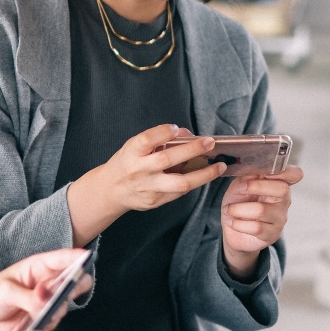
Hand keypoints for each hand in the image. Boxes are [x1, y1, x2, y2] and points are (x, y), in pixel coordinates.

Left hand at [0, 248, 93, 330]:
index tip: (87, 257)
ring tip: (35, 311)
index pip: (62, 258)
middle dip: (75, 285)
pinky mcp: (44, 319)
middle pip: (75, 280)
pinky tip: (29, 322)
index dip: (76, 257)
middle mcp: (47, 283)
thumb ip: (26, 296)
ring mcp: (47, 302)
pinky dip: (46, 322)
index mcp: (38, 267)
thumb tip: (45, 301)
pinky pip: (54, 321)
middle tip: (64, 291)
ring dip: (55, 308)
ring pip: (66, 304)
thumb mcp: (4, 291)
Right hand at [68, 124, 225, 245]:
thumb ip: (159, 139)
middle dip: (192, 150)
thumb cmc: (128, 162)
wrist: (110, 190)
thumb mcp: (136, 146)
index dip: (162, 132)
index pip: (146, 140)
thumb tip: (188, 135)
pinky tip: (204, 175)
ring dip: (203, 174)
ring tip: (219, 166)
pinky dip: (194, 182)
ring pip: (180, 183)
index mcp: (131, 152)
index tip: (175, 128)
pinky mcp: (155, 201)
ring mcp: (148, 188)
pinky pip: (179, 192)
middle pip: (167, 160)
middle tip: (210, 143)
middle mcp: (139, 170)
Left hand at [220, 164, 302, 279]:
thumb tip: (251, 172)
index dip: (284, 171)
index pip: (294, 174)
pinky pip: (256, 227)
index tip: (264, 172)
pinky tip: (231, 222)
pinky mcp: (272, 234)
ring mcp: (279, 218)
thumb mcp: (238, 186)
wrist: (232, 229)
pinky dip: (238, 223)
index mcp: (278, 184)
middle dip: (256, 186)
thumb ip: (246, 177)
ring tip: (227, 209)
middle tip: (239, 189)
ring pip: (262, 210)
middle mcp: (283, 201)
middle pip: (282, 189)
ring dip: (238, 209)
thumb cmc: (239, 203)